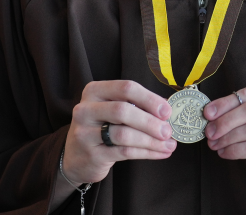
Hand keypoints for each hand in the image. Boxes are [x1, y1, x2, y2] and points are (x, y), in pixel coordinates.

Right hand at [62, 80, 176, 183]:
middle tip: (168, 131)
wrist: (76, 157)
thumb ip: (136, 106)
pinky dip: (146, 153)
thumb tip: (167, 110)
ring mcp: (85, 133)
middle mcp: (86, 109)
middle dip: (150, 121)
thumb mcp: (112, 110)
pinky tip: (160, 153)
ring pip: (124, 134)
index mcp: (94, 91)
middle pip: (122, 110)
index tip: (166, 111)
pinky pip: (124, 152)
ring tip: (169, 145)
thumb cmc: (101, 128)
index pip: (125, 88)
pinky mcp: (91, 154)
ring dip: (151, 140)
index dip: (149, 99)